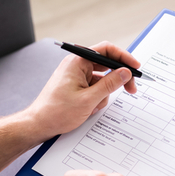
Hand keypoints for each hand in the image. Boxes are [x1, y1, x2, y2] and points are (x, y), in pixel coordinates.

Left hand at [24, 41, 139, 141]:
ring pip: (101, 81)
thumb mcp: (88, 99)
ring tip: (92, 107)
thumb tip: (125, 73)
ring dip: (102, 95)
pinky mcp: (75, 86)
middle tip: (130, 90)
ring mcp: (76, 76)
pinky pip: (93, 89)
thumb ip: (109, 84)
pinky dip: (95, 100)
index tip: (136, 67)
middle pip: (106, 66)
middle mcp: (76, 65)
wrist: (39, 125)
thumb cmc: (56, 112)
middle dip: (117, 80)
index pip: (106, 50)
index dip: (124, 57)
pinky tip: (87, 110)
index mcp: (77, 62)